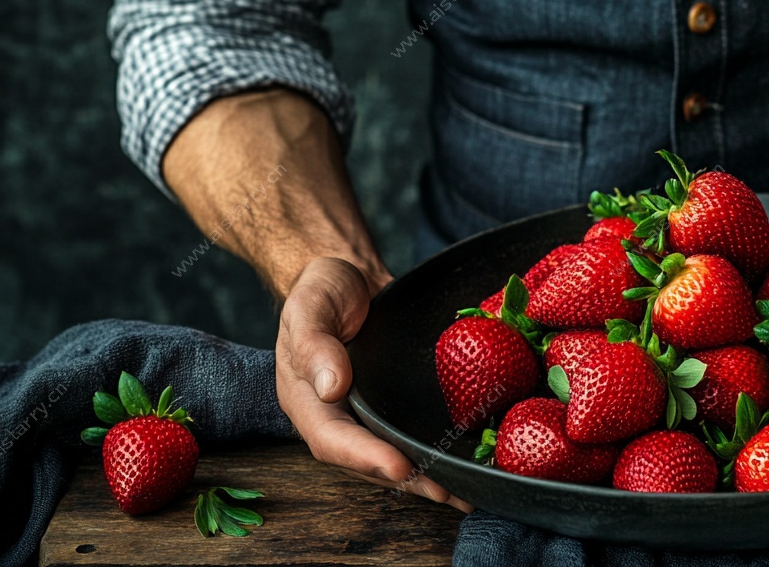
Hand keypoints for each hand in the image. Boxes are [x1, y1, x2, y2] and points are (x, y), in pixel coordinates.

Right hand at [276, 257, 471, 511]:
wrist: (348, 275)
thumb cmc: (321, 290)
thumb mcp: (309, 308)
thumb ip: (314, 346)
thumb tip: (331, 389)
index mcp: (305, 399)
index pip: (331, 439)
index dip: (365, 458)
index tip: (400, 467)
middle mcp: (335, 416)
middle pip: (366, 461)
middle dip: (406, 480)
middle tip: (445, 493)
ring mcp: (363, 413)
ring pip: (391, 454)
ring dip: (424, 479)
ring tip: (462, 493)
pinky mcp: (390, 405)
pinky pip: (407, 434)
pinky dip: (432, 453)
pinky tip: (463, 463)